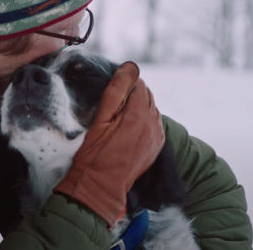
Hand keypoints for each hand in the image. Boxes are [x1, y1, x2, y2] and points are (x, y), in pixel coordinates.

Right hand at [54, 61, 164, 225]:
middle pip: (146, 94)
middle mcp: (154, 123)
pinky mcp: (156, 146)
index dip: (123, 84)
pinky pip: (154, 123)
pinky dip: (143, 120)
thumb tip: (130, 67)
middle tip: (112, 104)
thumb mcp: (100, 118)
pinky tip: (128, 127)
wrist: (102, 186)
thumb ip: (117, 90)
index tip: (110, 92)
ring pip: (151, 108)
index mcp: (140, 113)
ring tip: (118, 117)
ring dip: (138, 107)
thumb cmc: (95, 153)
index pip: (138, 83)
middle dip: (131, 94)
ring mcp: (156, 136)